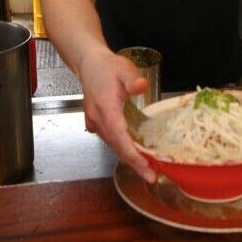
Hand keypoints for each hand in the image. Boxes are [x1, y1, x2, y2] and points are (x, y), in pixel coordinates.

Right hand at [78, 49, 156, 182]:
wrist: (89, 64)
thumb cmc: (108, 67)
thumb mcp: (124, 68)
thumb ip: (133, 79)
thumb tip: (142, 86)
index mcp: (106, 107)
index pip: (119, 135)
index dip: (132, 152)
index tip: (145, 164)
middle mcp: (98, 118)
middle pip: (117, 146)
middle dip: (134, 163)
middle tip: (152, 176)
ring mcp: (95, 122)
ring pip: (113, 145)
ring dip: (129, 159)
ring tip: (147, 170)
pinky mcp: (96, 123)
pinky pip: (110, 140)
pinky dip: (123, 150)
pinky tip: (135, 155)